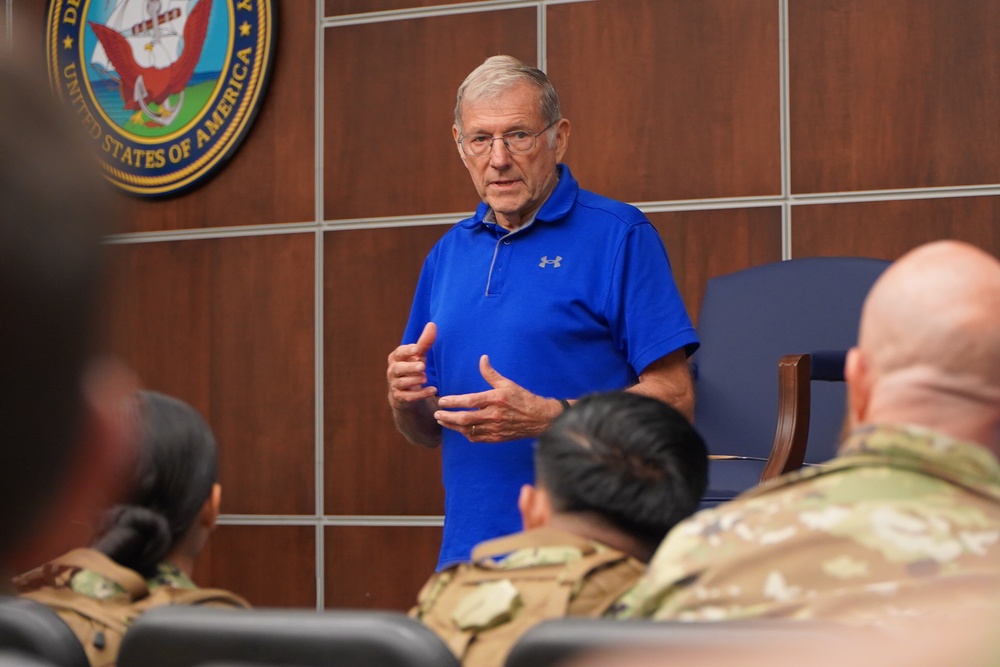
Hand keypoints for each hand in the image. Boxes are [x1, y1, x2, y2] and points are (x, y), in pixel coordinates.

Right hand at [386, 322, 437, 410]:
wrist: (405, 394)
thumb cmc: (412, 369)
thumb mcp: (419, 356)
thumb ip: (424, 342)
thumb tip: (432, 324)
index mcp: (396, 358)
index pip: (399, 353)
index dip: (407, 351)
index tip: (417, 349)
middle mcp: (393, 372)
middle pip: (398, 369)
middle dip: (409, 367)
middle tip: (422, 366)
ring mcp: (395, 386)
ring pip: (402, 383)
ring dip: (414, 380)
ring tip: (425, 378)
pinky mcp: (400, 399)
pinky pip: (409, 397)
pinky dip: (420, 394)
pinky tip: (432, 390)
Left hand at [434, 355, 561, 441]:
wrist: (539, 419)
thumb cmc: (523, 398)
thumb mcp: (507, 383)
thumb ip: (491, 373)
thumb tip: (482, 358)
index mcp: (496, 399)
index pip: (470, 401)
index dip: (454, 402)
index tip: (443, 400)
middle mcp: (494, 415)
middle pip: (465, 419)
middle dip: (448, 417)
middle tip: (437, 413)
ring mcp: (495, 428)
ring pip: (468, 430)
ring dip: (453, 426)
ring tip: (443, 421)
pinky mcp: (497, 438)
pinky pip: (477, 438)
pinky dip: (465, 434)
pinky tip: (459, 429)